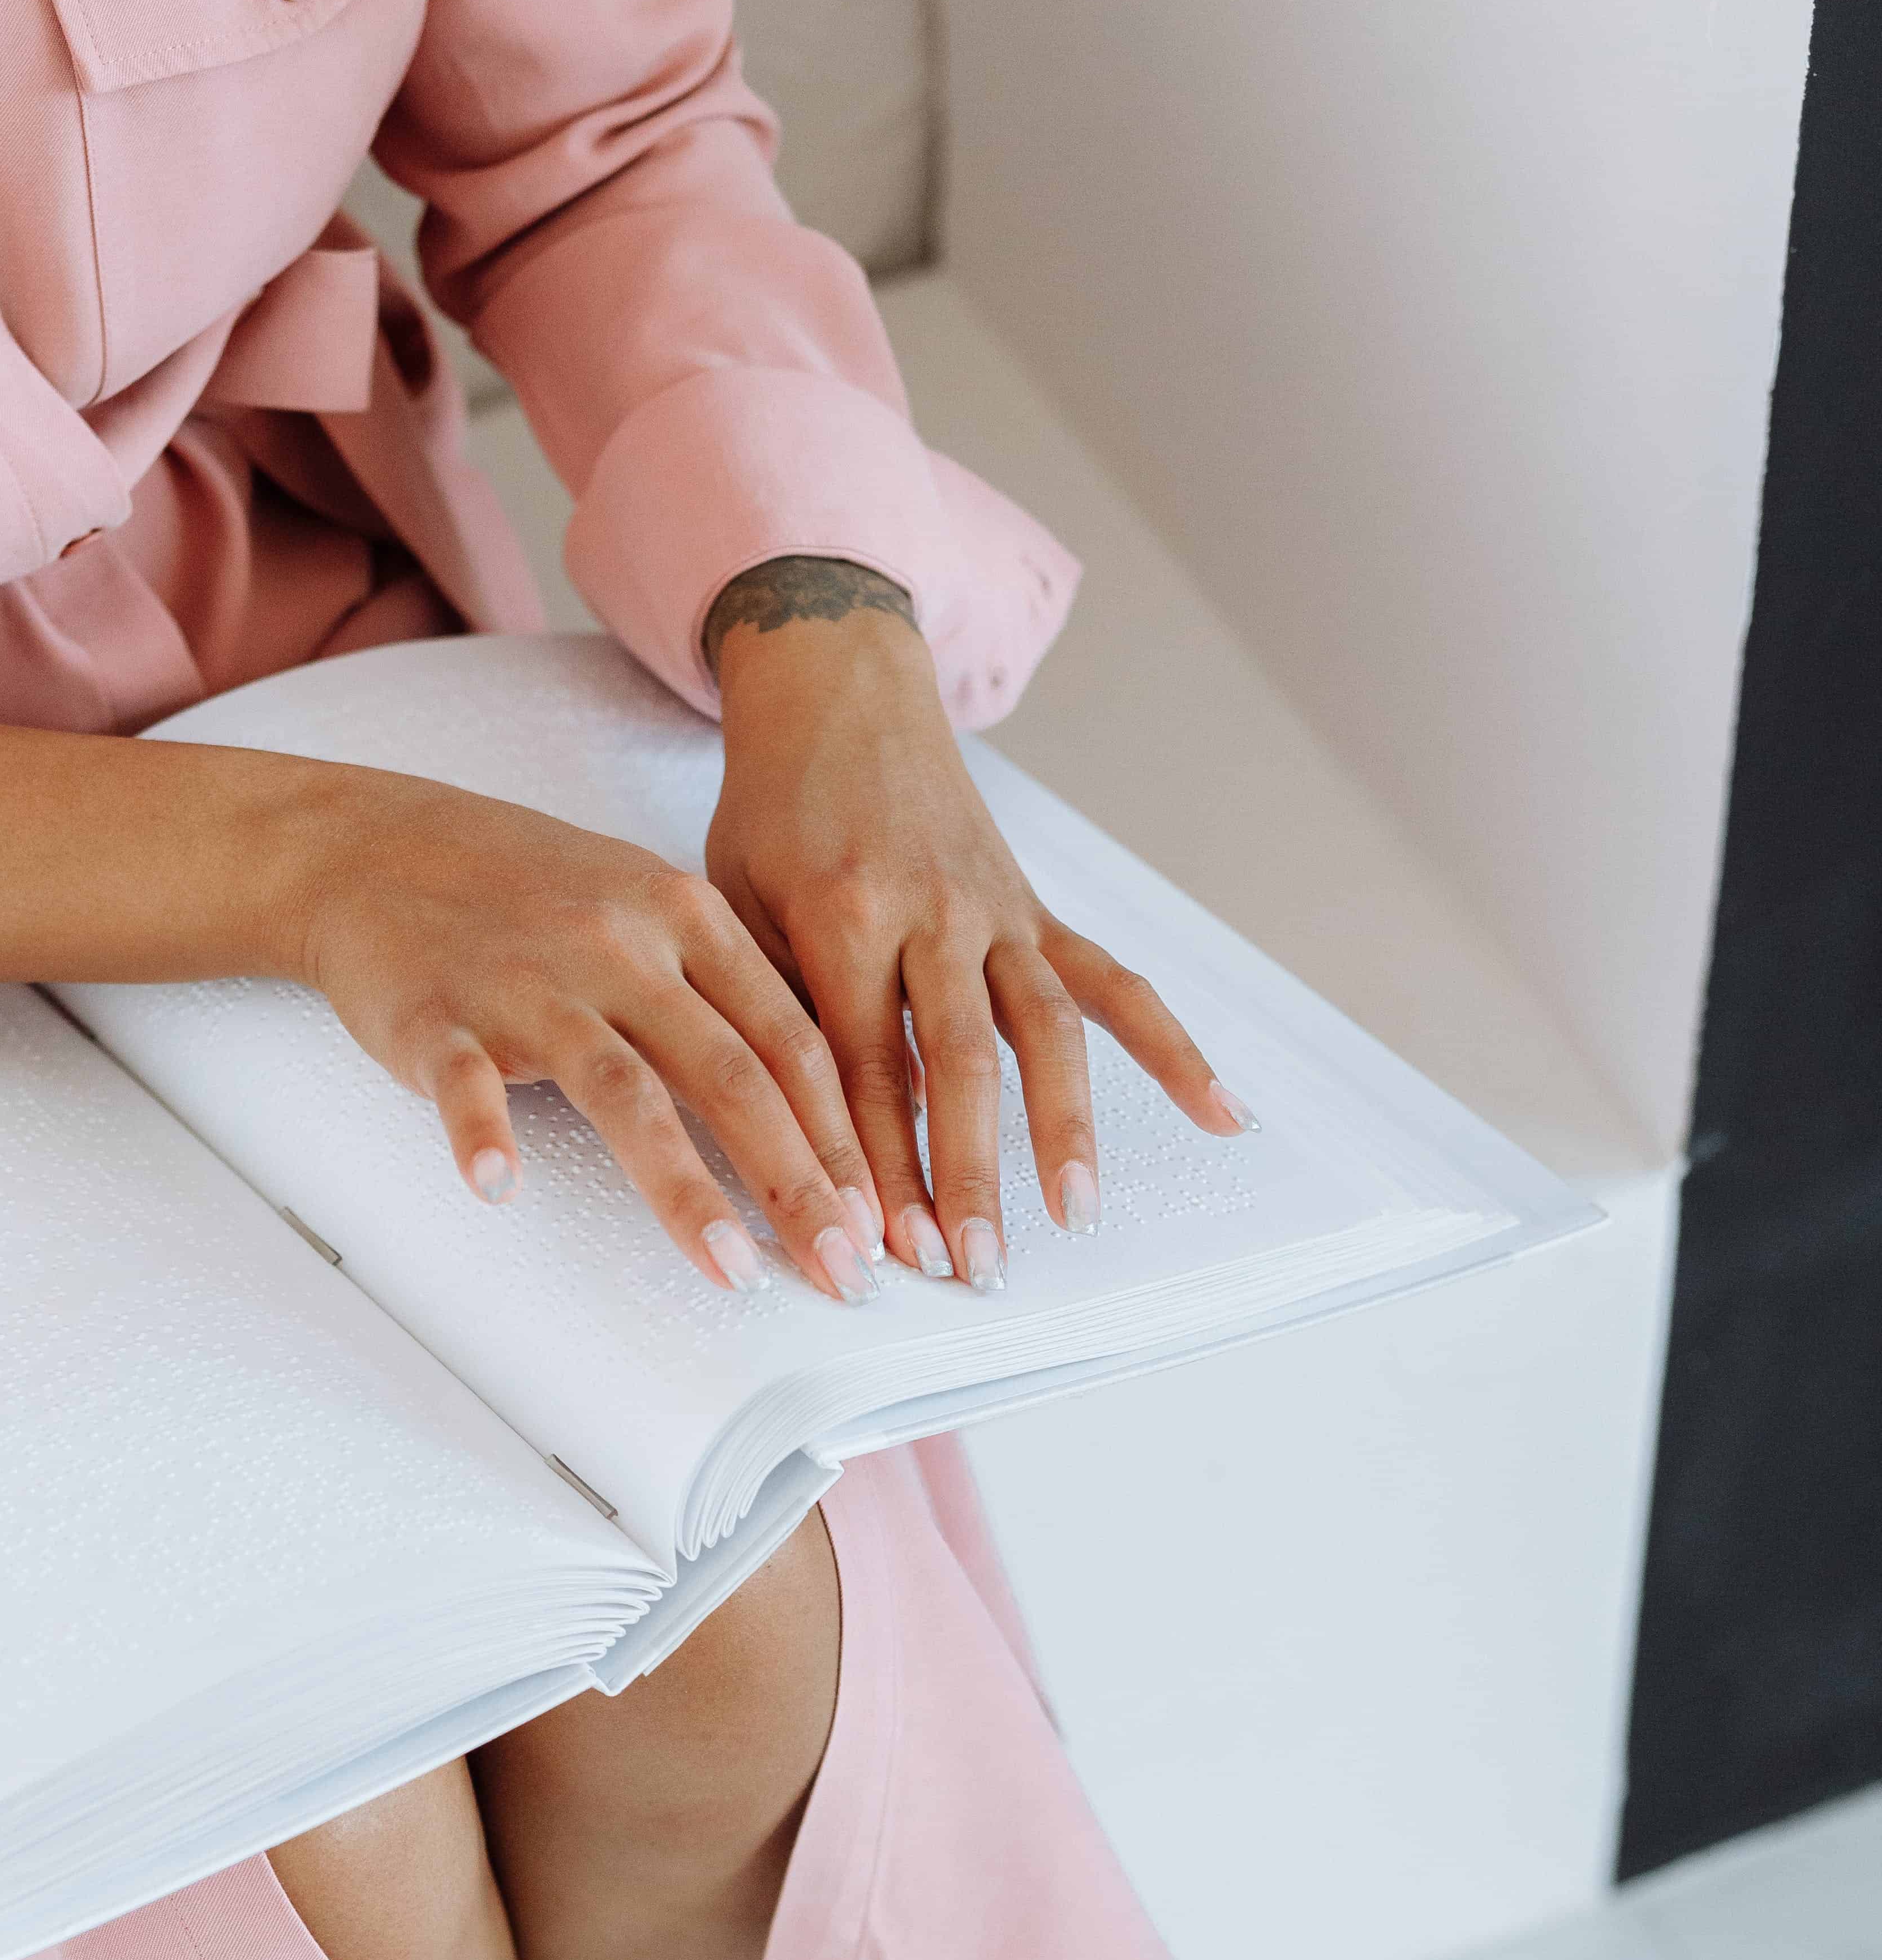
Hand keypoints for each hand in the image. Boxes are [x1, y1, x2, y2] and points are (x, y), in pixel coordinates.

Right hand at [0, 715, 881, 1300]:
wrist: (370, 846)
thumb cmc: (523, 894)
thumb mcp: (643, 913)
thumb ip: (724, 993)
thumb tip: (821, 1098)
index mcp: (684, 917)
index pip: (788, 1038)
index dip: (843, 1135)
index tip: (879, 1220)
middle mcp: (620, 945)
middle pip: (731, 1073)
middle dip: (799, 1181)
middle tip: (842, 1272)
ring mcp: (528, 980)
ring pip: (624, 1090)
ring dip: (684, 1188)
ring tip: (731, 1269)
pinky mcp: (437, 1014)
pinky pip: (464, 1079)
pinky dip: (480, 1131)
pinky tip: (497, 1187)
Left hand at [702, 561, 1251, 1286]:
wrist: (838, 694)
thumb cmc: (773, 816)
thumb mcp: (737, 904)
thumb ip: (775, 1011)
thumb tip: (802, 1144)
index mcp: (845, 914)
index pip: (861, 1068)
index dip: (874, 1166)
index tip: (880, 1248)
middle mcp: (935, 913)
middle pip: (958, 1063)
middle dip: (965, 1173)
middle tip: (973, 1265)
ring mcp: (1000, 913)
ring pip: (1044, 1033)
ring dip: (1063, 1130)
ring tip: (1072, 1217)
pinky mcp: (1038, 913)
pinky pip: (1116, 984)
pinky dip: (1173, 1047)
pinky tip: (1222, 1113)